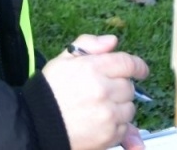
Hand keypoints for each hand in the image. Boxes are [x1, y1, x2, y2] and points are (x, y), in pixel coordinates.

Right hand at [42, 35, 148, 149]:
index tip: (140, 70)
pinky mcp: (109, 136)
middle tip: (103, 91)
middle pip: (129, 87)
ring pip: (130, 108)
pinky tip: (100, 121)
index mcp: (93, 68)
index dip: (138, 66)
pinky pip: (125, 128)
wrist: (36, 123)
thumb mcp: (63, 59)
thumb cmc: (49, 91)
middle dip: (120, 88)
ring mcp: (108, 114)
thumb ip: (89, 45)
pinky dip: (117, 126)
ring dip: (120, 107)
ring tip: (99, 108)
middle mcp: (103, 90)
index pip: (127, 63)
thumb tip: (112, 41)